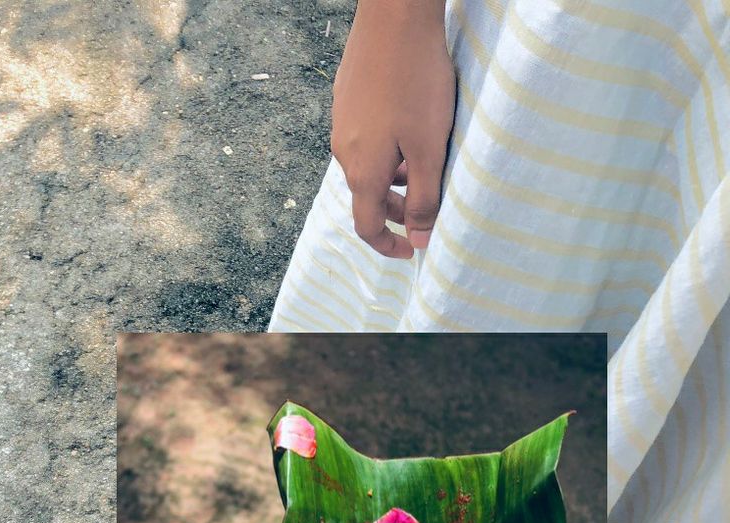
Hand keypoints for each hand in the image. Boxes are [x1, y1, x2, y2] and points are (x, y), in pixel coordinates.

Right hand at [331, 0, 453, 258]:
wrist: (393, 16)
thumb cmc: (415, 82)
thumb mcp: (429, 150)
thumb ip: (424, 200)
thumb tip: (419, 240)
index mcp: (363, 172)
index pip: (367, 226)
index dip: (388, 245)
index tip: (410, 251)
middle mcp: (345, 151)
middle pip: (367, 197)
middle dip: (395, 212)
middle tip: (425, 213)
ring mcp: (342, 122)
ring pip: (367, 166)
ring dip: (393, 179)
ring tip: (422, 168)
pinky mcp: (348, 98)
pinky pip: (365, 139)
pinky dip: (385, 151)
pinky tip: (408, 131)